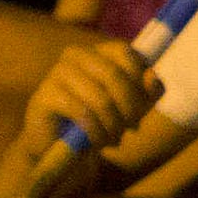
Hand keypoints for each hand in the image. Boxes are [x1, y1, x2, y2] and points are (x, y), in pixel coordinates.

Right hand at [7, 35, 159, 197]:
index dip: (140, 84)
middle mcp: (75, 55)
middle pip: (115, 76)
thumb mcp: (133, 108)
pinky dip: (96, 132)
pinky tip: (96, 143)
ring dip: (114, 125)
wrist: (60, 146)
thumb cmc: (101, 122)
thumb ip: (149, 92)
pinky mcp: (44, 96)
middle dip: (130, 108)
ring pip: (100, 98)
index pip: (128, 54)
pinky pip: (81, 113)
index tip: (143, 110)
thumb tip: (152, 77)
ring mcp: (57, 73)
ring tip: (114, 140)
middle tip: (132, 129)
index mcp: (98, 51)